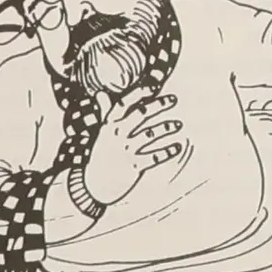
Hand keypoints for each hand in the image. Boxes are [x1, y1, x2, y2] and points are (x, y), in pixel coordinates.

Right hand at [81, 90, 182, 208]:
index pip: (123, 104)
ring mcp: (125, 150)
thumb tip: (100, 93)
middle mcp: (117, 135)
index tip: (152, 87)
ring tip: (177, 124)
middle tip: (173, 99)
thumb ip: (105, 113)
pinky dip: (167, 152)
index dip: (138, 93)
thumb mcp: (102, 133)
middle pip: (140, 114)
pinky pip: (154, 157)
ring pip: (149, 134)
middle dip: (158, 105)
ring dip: (165, 128)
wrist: (94, 184)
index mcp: (109, 125)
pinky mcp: (133, 166)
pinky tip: (177, 147)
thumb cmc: (101, 154)